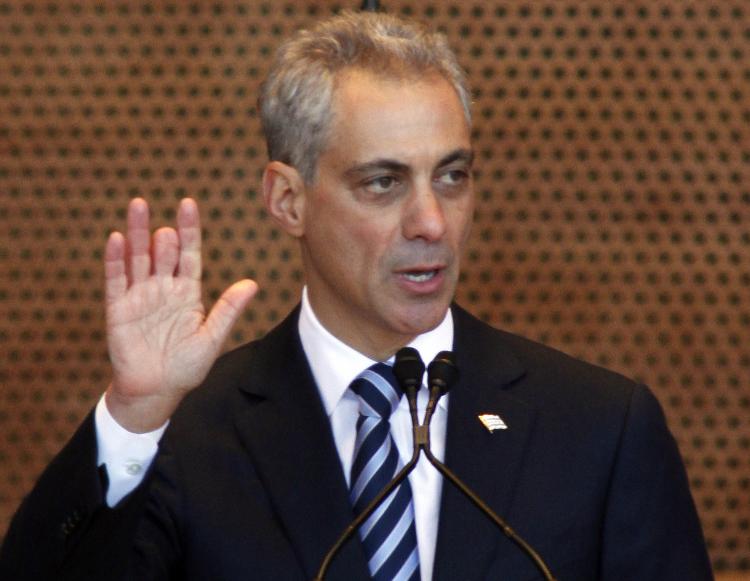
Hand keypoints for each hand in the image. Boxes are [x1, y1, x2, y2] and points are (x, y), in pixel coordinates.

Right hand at [104, 198, 257, 431]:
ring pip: (138, 258)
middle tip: (168, 222)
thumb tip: (252, 284)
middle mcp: (163, 288)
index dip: (189, 231)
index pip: (189, 255)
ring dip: (137, 233)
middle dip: (165, 235)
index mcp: (187, 292)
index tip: (188, 205)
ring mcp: (140, 296)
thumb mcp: (212, 337)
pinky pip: (116, 279)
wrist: (157, 391)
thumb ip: (228, 310)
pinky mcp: (118, 308)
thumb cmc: (186, 367)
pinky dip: (115, 259)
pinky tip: (117, 239)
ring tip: (138, 206)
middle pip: (163, 252)